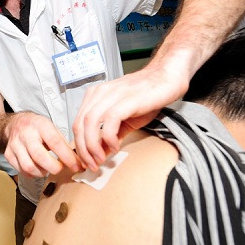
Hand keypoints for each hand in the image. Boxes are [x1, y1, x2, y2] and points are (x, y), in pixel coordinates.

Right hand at [3, 112, 81, 177]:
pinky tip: (37, 167)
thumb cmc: (37, 128)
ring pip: (28, 166)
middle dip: (54, 167)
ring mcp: (15, 144)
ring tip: (47, 167)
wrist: (15, 123)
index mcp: (40, 125)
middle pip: (39, 156)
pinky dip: (32, 173)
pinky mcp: (8, 154)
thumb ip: (64, 145)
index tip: (76, 166)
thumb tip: (79, 163)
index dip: (67, 157)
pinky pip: (21, 170)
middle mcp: (25, 133)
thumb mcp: (52, 129)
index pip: (55, 142)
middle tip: (60, 168)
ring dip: (42, 172)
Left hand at [72, 65, 186, 170]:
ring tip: (101, 159)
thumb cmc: (146, 96)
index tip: (85, 161)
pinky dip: (109, 137)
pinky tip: (116, 146)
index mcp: (95, 96)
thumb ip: (111, 134)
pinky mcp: (127, 99)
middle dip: (83, 150)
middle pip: (79, 125)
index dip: (79, 146)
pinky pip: (109, 120)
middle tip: (92, 165)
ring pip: (90, 123)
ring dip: (92, 146)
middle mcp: (99, 93)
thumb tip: (101, 153)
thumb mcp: (124, 119)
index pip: (78, 124)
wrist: (166, 78)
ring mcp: (112, 94)